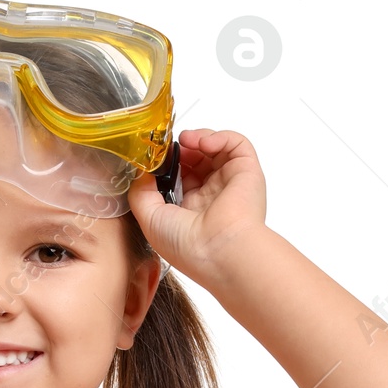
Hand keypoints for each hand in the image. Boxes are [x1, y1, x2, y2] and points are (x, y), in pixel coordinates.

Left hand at [128, 128, 268, 287]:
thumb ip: (140, 193)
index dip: (168, 163)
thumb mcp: (149, 219)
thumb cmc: (188, 246)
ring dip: (199, 138)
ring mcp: (230, 183)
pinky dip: (220, 136)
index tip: (156, 156)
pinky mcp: (247, 172)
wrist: (219, 251)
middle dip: (182, 149)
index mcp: (190, 210)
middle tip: (169, 147)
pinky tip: (203, 143)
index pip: (180, 177)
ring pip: (216, 149)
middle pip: (197, 160)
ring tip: (186, 140)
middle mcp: (211, 196)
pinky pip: (236, 144)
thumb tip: (141, 171)